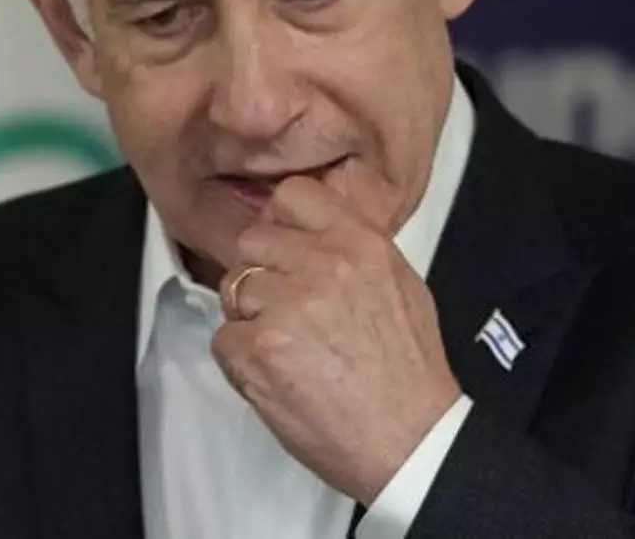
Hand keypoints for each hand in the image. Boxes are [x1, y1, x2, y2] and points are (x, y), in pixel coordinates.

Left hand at [211, 176, 461, 504]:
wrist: (410, 439)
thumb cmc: (409, 374)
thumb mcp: (401, 285)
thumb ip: (355, 249)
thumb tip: (315, 231)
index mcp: (360, 244)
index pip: (292, 196)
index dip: (279, 222)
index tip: (281, 244)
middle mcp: (323, 266)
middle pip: (252, 241)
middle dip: (260, 273)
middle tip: (283, 309)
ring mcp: (287, 307)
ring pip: (233, 289)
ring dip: (250, 318)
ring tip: (289, 349)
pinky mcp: (258, 349)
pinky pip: (224, 338)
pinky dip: (241, 360)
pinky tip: (279, 374)